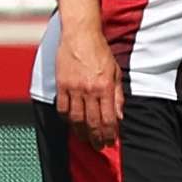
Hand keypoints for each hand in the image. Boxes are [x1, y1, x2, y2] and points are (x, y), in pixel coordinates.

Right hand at [56, 26, 122, 148]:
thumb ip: (118, 96)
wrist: (80, 35)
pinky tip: (71, 123)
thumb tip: (119, 116)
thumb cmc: (99, 51)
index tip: (110, 141)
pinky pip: (62, 108)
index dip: (109, 134)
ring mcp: (73, 88)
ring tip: (85, 139)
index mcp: (105, 87)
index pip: (108, 119)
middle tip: (98, 146)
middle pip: (92, 122)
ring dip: (81, 132)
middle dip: (96, 138)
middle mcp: (89, 90)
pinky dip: (66, 119)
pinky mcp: (61, 85)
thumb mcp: (116, 72)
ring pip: (76, 119)